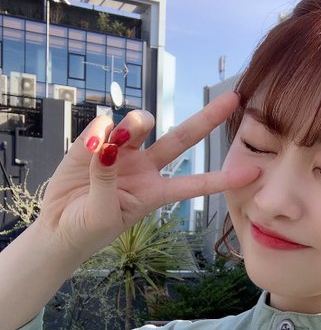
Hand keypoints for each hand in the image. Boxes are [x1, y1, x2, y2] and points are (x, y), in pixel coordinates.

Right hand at [38, 91, 258, 257]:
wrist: (58, 225)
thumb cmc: (87, 229)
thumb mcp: (102, 215)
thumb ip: (106, 180)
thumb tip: (107, 143)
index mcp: (156, 193)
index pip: (195, 184)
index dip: (222, 179)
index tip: (253, 172)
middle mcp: (146, 168)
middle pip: (183, 138)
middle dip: (208, 118)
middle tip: (234, 99)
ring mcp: (123, 151)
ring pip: (141, 122)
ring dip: (134, 124)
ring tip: (111, 143)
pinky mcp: (97, 141)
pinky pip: (104, 124)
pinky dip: (96, 133)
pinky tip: (87, 150)